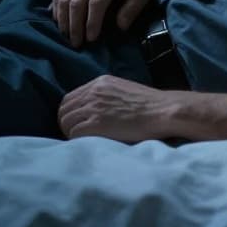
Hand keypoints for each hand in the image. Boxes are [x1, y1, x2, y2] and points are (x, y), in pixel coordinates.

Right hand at [51, 0, 161, 45]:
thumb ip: (133, 8)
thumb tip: (120, 26)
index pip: (96, 2)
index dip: (92, 22)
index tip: (91, 39)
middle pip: (76, 2)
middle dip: (74, 25)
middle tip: (77, 44)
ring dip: (63, 20)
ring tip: (67, 37)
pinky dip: (56, 11)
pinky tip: (60, 24)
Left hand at [57, 75, 180, 141]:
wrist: (163, 111)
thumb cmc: (150, 105)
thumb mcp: (124, 90)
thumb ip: (107, 96)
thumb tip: (95, 110)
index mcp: (100, 83)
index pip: (70, 98)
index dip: (71, 113)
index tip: (78, 123)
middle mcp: (93, 92)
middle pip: (64, 110)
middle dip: (67, 124)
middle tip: (77, 136)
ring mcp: (94, 107)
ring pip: (66, 122)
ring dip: (71, 133)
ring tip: (83, 141)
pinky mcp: (97, 123)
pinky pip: (74, 133)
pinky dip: (77, 141)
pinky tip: (89, 144)